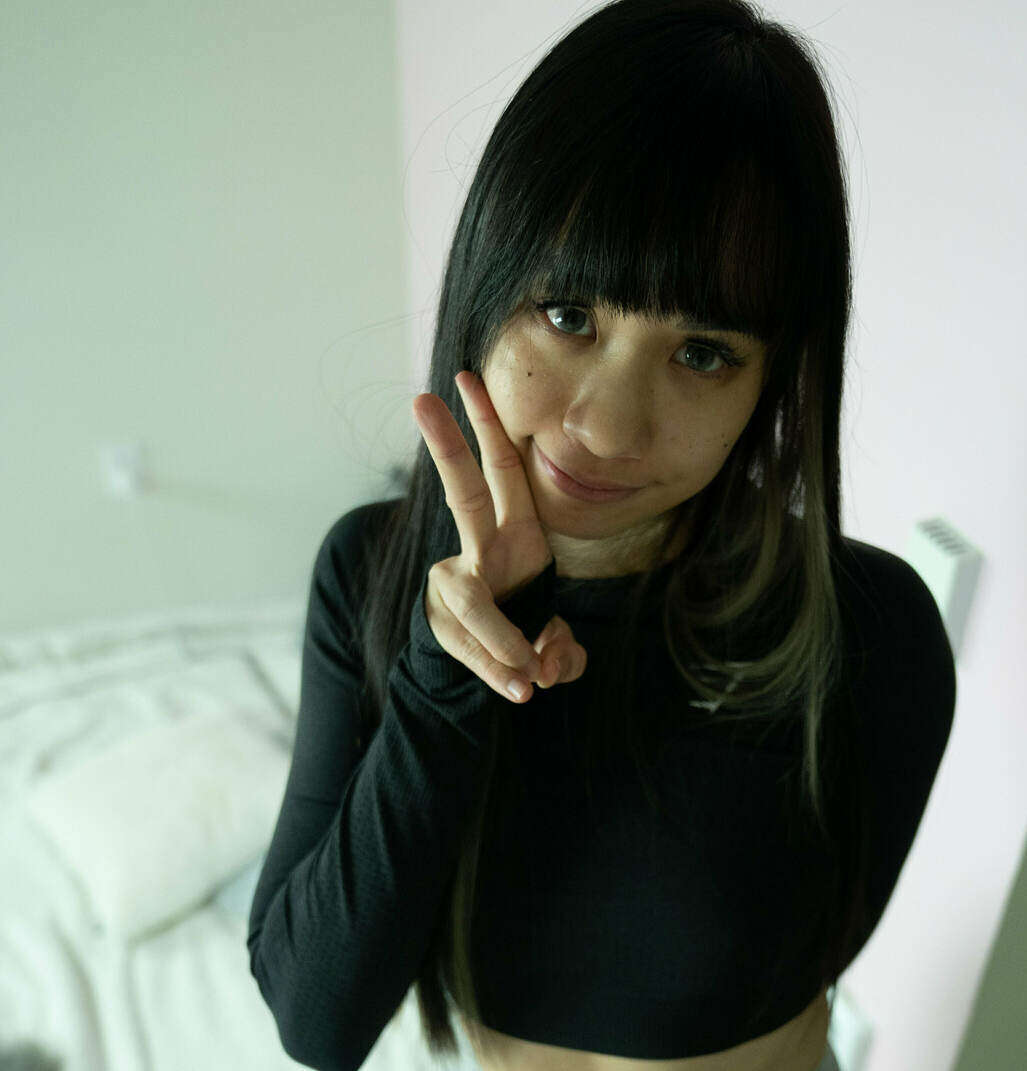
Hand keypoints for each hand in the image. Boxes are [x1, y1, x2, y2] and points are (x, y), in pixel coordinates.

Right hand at [414, 372, 587, 702]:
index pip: (501, 472)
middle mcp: (479, 552)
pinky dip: (503, 673)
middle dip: (447, 448)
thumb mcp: (557, 640)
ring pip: (474, 605)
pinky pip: (480, 651)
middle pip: (463, 495)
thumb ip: (562, 650)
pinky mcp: (446, 626)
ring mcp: (457, 587)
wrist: (490, 671)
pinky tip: (521, 689)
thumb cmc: (528, 636)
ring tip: (529, 678)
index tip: (463, 380)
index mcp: (513, 535)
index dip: (486, 429)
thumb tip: (551, 667)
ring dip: (505, 644)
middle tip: (420, 401)